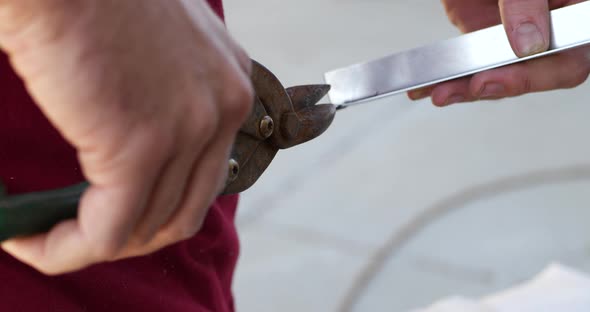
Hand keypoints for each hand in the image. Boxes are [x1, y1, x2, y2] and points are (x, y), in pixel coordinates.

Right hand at [0, 0, 252, 273]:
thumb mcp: (158, 49)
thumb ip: (166, 98)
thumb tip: (138, 152)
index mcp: (229, 84)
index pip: (206, 177)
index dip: (157, 207)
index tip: (112, 213)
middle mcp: (224, 106)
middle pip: (185, 209)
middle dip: (132, 234)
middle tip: (81, 233)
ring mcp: (189, 127)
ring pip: (147, 227)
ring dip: (94, 244)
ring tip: (46, 237)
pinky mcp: (141, 145)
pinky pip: (106, 230)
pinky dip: (65, 248)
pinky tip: (29, 239)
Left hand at [408, 0, 589, 105]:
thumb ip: (528, 2)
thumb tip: (528, 42)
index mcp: (576, 14)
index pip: (569, 61)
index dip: (535, 76)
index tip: (498, 76)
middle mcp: (546, 27)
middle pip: (529, 74)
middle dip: (495, 85)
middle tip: (469, 86)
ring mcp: (513, 33)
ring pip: (495, 73)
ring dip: (464, 86)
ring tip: (441, 92)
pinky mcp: (482, 32)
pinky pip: (468, 61)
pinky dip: (447, 72)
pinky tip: (428, 85)